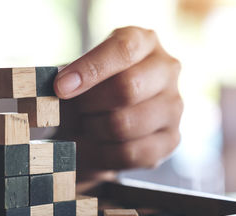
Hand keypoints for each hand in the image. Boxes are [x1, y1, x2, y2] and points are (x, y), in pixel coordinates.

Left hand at [54, 26, 182, 179]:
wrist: (104, 117)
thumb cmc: (90, 88)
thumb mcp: (78, 73)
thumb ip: (69, 77)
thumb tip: (62, 87)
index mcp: (144, 41)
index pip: (123, 49)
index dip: (89, 69)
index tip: (61, 87)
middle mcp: (166, 69)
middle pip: (127, 88)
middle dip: (89, 104)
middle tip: (77, 109)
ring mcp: (174, 106)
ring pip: (124, 124)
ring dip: (94, 130)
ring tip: (88, 125)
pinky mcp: (171, 139)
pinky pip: (130, 153)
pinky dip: (103, 154)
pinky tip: (96, 145)